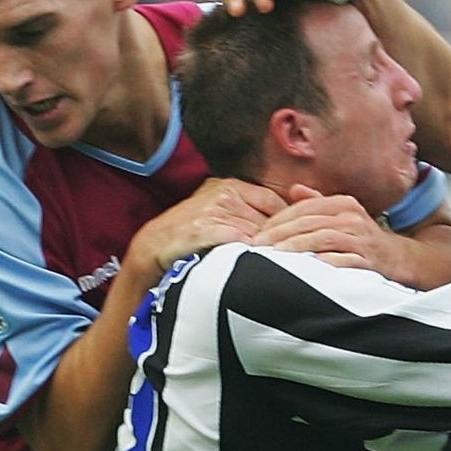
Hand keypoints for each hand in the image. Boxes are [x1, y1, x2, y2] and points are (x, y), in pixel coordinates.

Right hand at [130, 177, 285, 273]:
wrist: (155, 245)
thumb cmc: (192, 230)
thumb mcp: (219, 208)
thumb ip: (247, 208)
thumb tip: (285, 220)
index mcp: (230, 186)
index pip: (273, 200)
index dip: (286, 220)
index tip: (294, 235)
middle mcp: (224, 194)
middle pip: (268, 219)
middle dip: (277, 238)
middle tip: (287, 254)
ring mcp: (214, 211)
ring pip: (257, 233)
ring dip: (266, 249)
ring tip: (274, 262)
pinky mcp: (205, 229)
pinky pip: (240, 242)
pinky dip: (250, 254)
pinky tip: (254, 264)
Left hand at [253, 185, 403, 271]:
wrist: (398, 258)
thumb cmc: (364, 238)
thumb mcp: (343, 215)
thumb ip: (318, 203)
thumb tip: (294, 189)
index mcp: (344, 204)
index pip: (305, 207)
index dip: (279, 219)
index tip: (260, 232)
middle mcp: (353, 218)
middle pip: (310, 222)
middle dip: (280, 234)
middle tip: (259, 245)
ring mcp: (361, 239)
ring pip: (323, 238)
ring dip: (296, 247)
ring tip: (275, 255)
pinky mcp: (368, 260)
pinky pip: (342, 260)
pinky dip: (323, 263)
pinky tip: (306, 267)